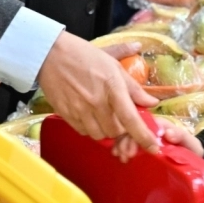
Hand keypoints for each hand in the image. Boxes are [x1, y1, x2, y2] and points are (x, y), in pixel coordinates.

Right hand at [37, 32, 159, 150]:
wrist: (51, 54)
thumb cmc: (84, 55)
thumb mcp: (113, 64)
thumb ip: (134, 86)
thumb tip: (152, 101)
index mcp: (112, 86)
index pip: (131, 119)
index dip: (144, 136)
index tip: (153, 148)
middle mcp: (97, 101)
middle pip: (116, 131)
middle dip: (122, 128)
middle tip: (120, 118)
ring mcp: (80, 110)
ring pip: (100, 135)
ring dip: (106, 130)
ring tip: (104, 115)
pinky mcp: (66, 115)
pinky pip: (83, 132)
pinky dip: (90, 128)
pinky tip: (90, 115)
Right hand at [113, 117, 203, 163]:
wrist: (192, 156)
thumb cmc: (190, 147)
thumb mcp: (188, 141)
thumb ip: (180, 136)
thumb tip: (167, 134)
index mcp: (159, 124)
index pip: (144, 124)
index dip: (136, 134)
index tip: (131, 149)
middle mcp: (149, 127)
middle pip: (132, 128)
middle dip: (125, 140)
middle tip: (124, 155)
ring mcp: (143, 134)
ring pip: (127, 133)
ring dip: (120, 143)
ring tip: (119, 156)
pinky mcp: (140, 143)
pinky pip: (127, 141)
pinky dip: (120, 146)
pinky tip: (116, 154)